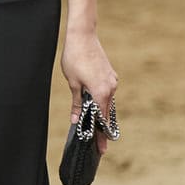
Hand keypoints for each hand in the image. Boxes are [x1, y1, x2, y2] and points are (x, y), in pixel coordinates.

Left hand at [61, 30, 118, 154]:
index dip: (101, 135)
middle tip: (101, 146)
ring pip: (107, 102)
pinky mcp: (110, 75)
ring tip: (96, 129)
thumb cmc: (74, 58)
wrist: (83, 36)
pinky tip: (95, 107)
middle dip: (103, 129)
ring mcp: (112, 80)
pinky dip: (102, 101)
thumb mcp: (72, 83)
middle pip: (107, 113)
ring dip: (101, 114)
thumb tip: (76, 120)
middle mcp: (111, 87)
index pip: (103, 119)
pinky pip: (107, 93)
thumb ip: (77, 103)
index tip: (102, 148)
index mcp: (101, 92)